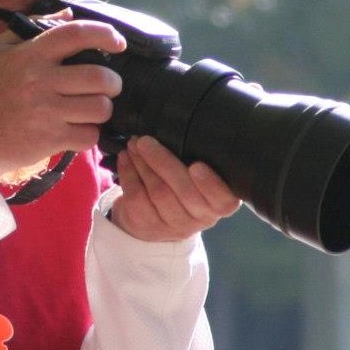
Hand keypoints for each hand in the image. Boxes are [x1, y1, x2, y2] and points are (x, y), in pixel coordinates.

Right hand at [0, 19, 124, 180]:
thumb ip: (32, 27)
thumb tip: (68, 14)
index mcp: (29, 54)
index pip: (76, 34)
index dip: (105, 34)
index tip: (119, 43)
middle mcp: (40, 81)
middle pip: (99, 77)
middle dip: (112, 83)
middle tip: (107, 86)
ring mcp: (46, 112)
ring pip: (100, 108)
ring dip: (102, 109)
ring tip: (91, 109)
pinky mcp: (50, 139)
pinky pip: (89, 135)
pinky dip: (89, 134)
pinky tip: (78, 130)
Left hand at [108, 135, 241, 242]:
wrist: (154, 216)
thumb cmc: (183, 184)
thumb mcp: (199, 175)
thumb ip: (201, 157)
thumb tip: (188, 124)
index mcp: (219, 203)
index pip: (223, 200)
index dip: (210, 184)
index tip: (196, 165)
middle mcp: (200, 218)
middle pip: (185, 192)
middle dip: (163, 163)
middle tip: (146, 140)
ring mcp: (173, 226)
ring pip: (158, 193)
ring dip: (143, 164)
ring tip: (134, 144)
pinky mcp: (148, 226)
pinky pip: (137, 198)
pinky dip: (129, 173)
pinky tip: (125, 158)